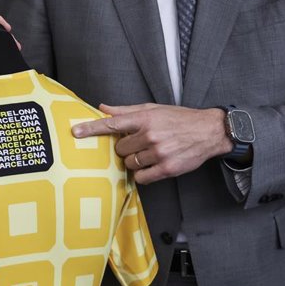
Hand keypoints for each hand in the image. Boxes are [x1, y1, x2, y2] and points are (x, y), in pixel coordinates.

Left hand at [72, 103, 229, 184]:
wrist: (209, 131)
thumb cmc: (178, 119)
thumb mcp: (153, 109)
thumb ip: (126, 111)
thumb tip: (102, 108)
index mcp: (145, 118)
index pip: (112, 123)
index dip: (92, 128)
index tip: (75, 132)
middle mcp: (150, 135)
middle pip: (120, 149)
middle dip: (125, 148)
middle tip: (139, 143)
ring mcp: (159, 153)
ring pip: (130, 163)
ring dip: (135, 160)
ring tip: (150, 152)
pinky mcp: (167, 168)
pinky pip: (142, 177)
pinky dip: (143, 173)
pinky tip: (152, 165)